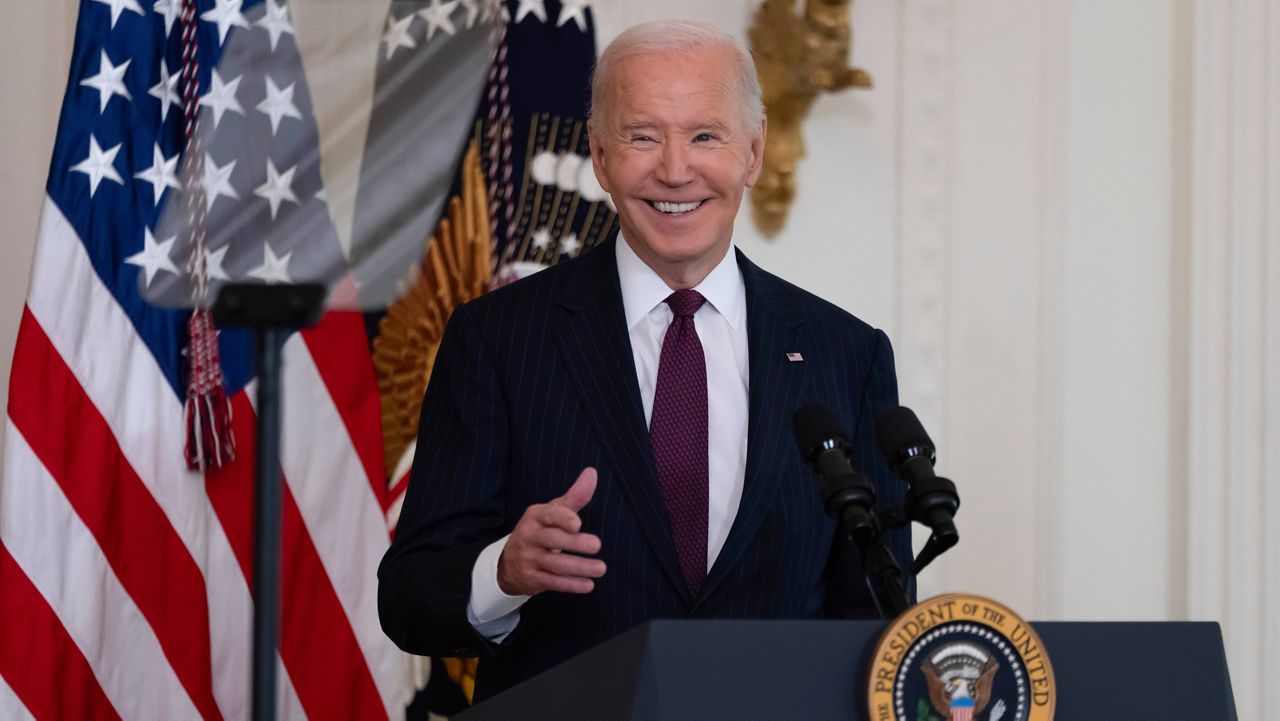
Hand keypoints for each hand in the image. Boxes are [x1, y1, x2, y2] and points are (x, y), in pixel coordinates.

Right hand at [497, 467, 606, 596]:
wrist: (509, 562)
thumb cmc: (540, 530)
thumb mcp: (553, 512)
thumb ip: (574, 496)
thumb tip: (592, 473)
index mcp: (535, 516)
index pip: (549, 515)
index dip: (563, 519)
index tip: (578, 524)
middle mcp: (529, 536)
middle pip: (552, 540)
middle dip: (574, 543)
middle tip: (596, 545)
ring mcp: (529, 559)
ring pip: (555, 564)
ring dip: (579, 567)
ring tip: (600, 568)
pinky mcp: (532, 578)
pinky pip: (553, 582)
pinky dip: (571, 585)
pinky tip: (588, 585)